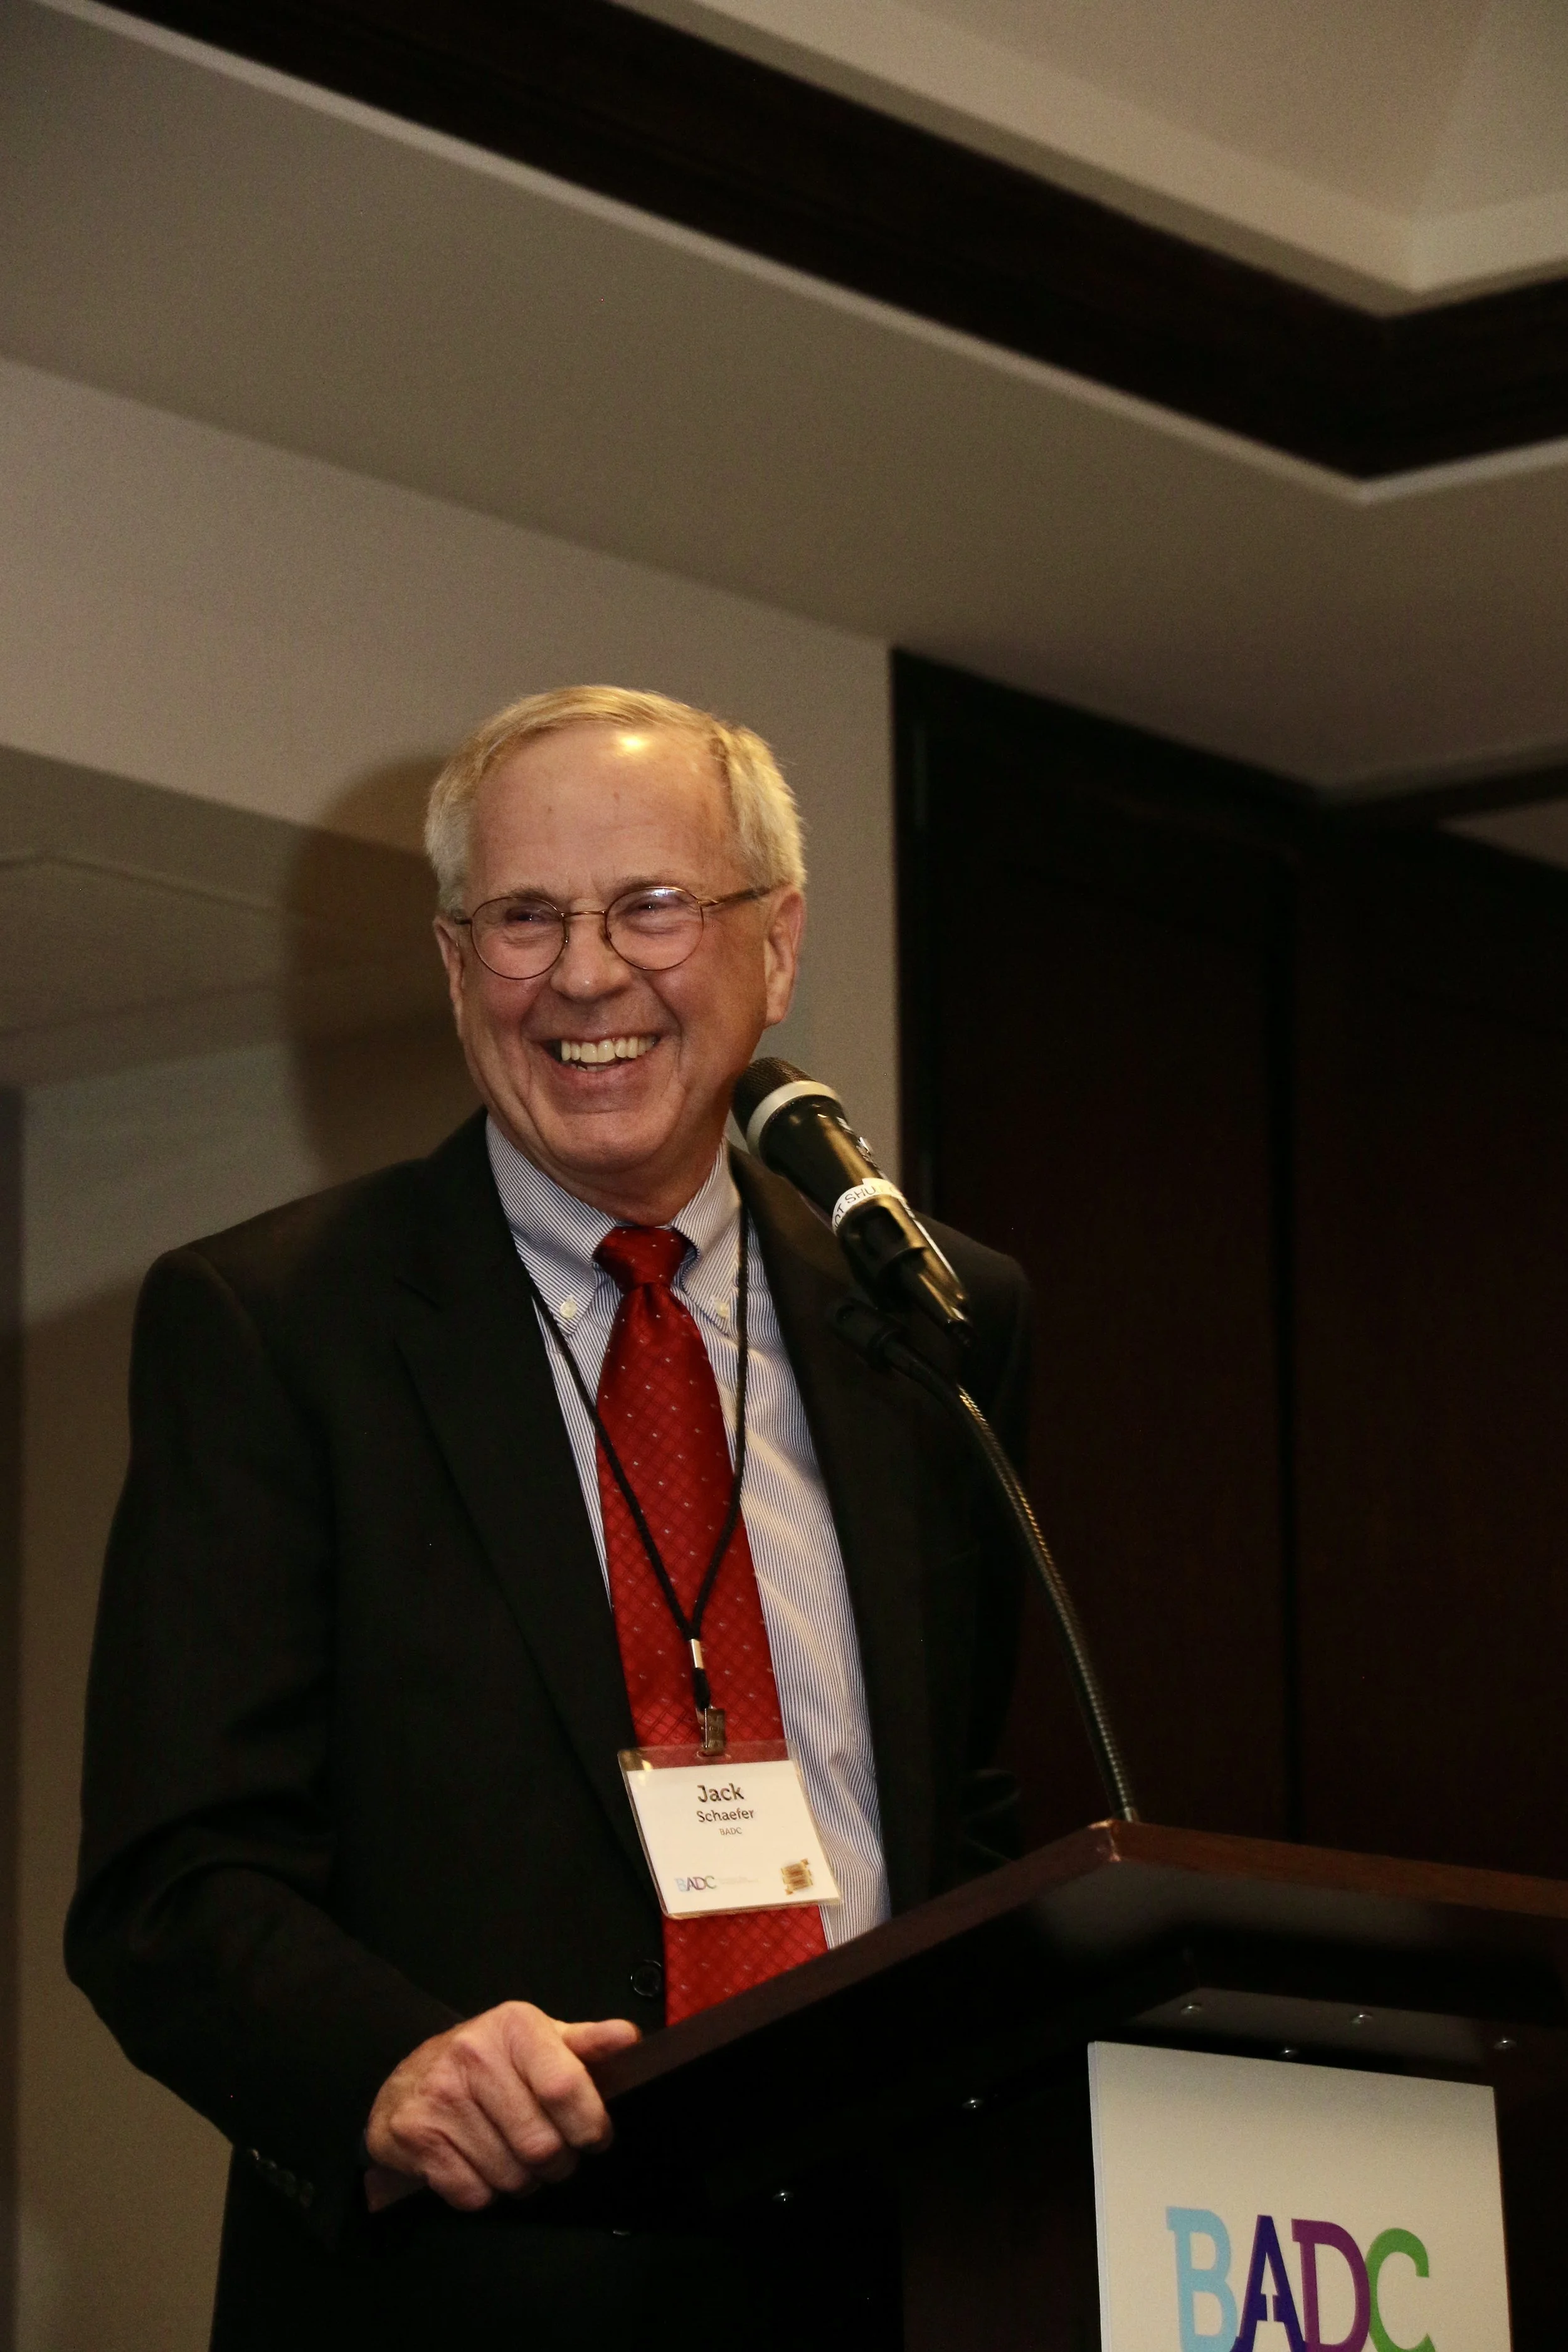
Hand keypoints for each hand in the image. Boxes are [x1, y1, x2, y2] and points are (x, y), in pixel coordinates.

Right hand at [363, 2001, 639, 2212]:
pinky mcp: (415, 2136)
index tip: (595, 2137)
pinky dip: (484, 2193)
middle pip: (541, 2144)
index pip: (565, 2087)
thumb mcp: (540, 2041)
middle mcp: (473, 2055)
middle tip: (554, 2155)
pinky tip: (479, 2165)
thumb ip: (587, 2043)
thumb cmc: (489, 2061)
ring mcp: (440, 2097)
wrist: (408, 2078)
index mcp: (514, 2027)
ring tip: (514, 2157)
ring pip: (510, 2176)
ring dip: (522, 2181)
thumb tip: (628, 2039)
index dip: (589, 2125)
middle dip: (558, 2163)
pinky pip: (473, 2194)